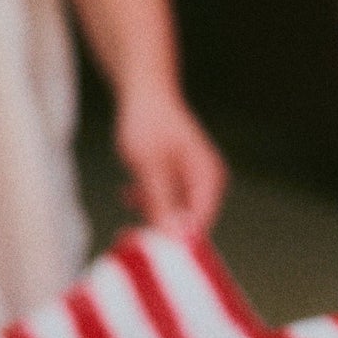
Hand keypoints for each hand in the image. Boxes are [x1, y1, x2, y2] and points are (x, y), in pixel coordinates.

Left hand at [114, 86, 227, 238]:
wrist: (145, 91)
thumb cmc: (148, 123)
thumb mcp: (150, 166)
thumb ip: (163, 203)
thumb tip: (174, 237)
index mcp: (209, 180)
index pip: (200, 225)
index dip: (175, 240)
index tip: (146, 246)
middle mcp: (209, 183)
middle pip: (188, 222)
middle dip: (160, 226)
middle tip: (128, 229)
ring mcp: (197, 180)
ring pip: (175, 212)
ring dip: (152, 210)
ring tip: (130, 195)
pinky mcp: (183, 178)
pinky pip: (169, 200)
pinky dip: (150, 199)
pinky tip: (130, 192)